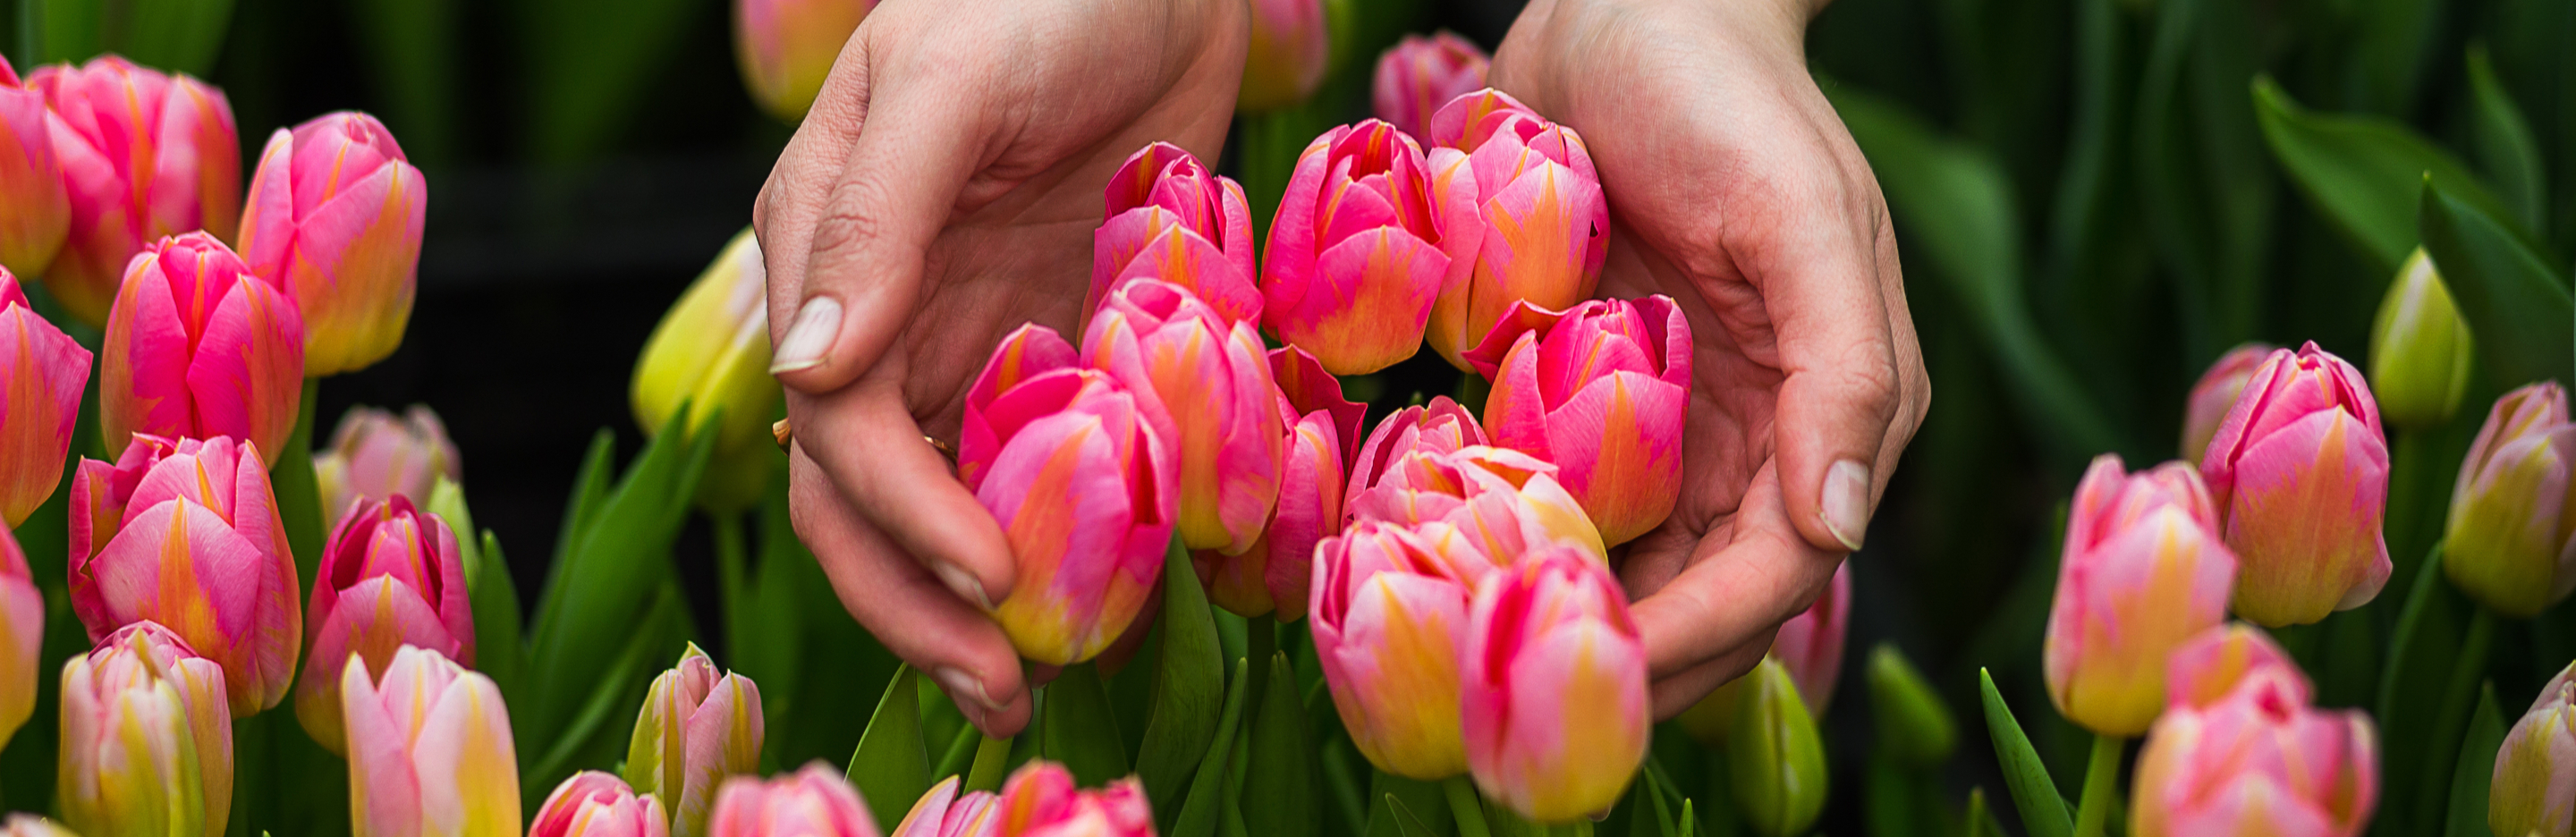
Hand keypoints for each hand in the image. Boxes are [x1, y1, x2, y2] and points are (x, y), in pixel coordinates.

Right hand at [754, 0, 1245, 736]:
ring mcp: (970, 333)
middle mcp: (882, 313)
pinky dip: (1062, 531)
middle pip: (869, 497)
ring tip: (1036, 684)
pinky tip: (1111, 593)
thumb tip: (811, 370)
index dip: (903, 521)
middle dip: (920, 605)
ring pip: (946, 498)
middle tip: (1005, 690)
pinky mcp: (1056, 339)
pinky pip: (1040, 457)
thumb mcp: (946, 83)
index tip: (989, 584)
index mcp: (823, 253)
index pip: (840, 431)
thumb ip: (874, 219)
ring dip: (976, 598)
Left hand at [1491, 0, 1930, 717]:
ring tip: (1473, 651)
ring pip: (1627, 563)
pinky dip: (1514, 536)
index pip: (1775, 571)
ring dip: (1565, 615)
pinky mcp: (1585, 391)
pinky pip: (1556, 493)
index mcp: (1829, 409)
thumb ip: (1845, 370)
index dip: (1698, 636)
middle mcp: (1754, 436)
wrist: (1629, 2)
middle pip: (1702, 596)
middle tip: (1517, 704)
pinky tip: (1447, 564)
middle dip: (1628, 658)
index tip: (1604, 672)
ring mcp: (1667, 420)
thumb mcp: (1800, 213)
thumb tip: (1840, 528)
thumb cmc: (1722, 92)